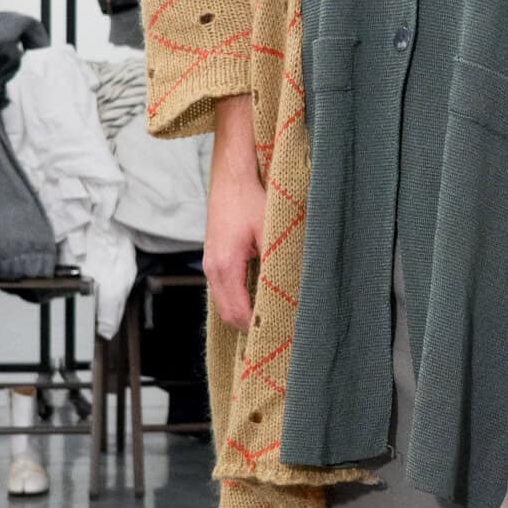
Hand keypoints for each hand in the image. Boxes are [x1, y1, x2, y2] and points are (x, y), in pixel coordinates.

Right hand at [204, 95, 265, 329]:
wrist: (232, 173)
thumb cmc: (251, 197)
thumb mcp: (271, 231)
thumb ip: (279, 262)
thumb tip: (297, 290)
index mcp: (225, 266)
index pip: (238, 313)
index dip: (258, 328)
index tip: (280, 334)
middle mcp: (212, 269)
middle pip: (228, 313)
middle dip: (251, 326)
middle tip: (279, 332)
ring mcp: (210, 263)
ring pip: (225, 302)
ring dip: (245, 312)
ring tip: (273, 317)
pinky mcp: (215, 257)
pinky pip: (225, 288)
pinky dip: (240, 297)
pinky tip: (261, 295)